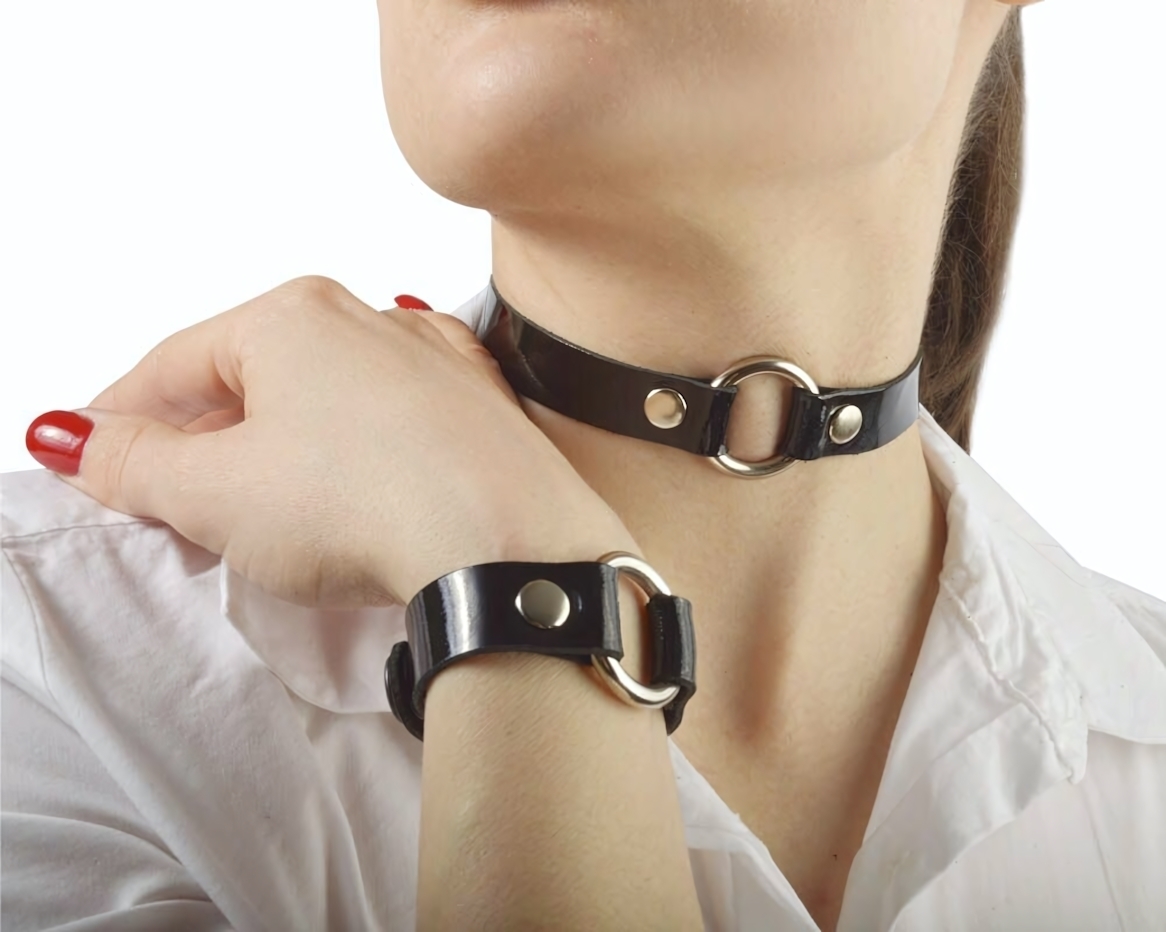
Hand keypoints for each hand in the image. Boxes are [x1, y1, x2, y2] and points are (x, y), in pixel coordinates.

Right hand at [30, 275, 635, 608]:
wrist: (510, 546)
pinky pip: (396, 426)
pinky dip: (360, 455)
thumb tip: (77, 435)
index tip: (95, 460)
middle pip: (254, 379)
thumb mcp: (217, 493)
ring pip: (329, 400)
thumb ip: (136, 462)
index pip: (175, 365)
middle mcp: (369, 319)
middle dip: (207, 440)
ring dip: (286, 448)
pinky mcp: (484, 411)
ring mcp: (436, 361)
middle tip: (176, 504)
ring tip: (267, 512)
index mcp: (291, 317)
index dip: (123, 419)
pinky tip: (358, 489)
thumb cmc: (363, 502)